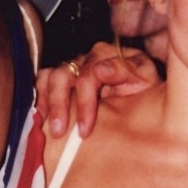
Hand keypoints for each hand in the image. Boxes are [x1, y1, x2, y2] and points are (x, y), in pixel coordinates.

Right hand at [36, 40, 160, 137]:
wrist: (143, 110)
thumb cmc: (146, 97)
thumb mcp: (146, 85)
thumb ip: (127, 73)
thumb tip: (100, 69)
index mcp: (114, 56)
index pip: (91, 72)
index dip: (86, 100)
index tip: (85, 128)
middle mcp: (91, 58)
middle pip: (66, 73)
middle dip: (61, 104)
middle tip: (61, 131)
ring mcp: (76, 66)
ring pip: (52, 76)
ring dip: (50, 103)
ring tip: (53, 129)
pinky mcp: (63, 78)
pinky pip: (43, 80)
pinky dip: (40, 98)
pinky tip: (42, 118)